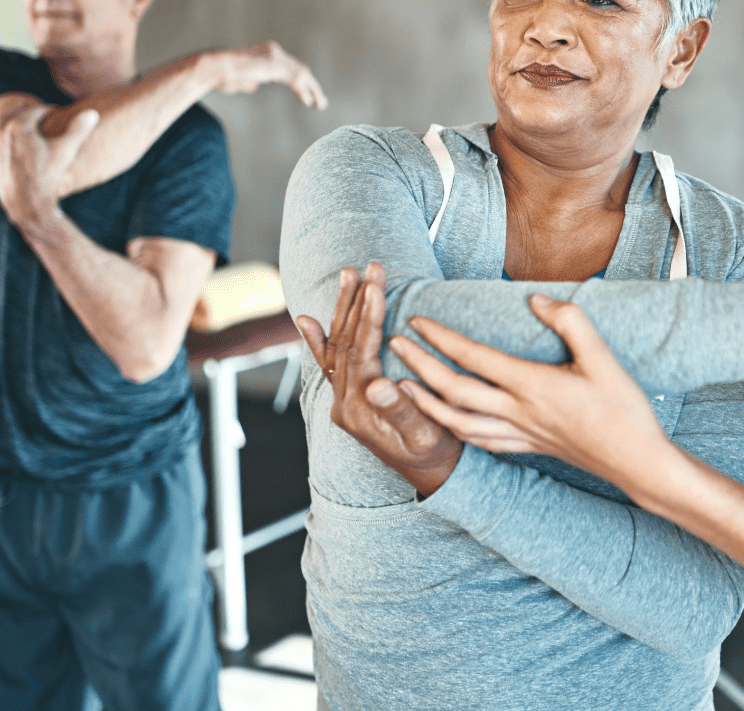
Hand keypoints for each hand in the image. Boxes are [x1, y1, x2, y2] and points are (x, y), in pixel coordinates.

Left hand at [0, 103, 98, 228]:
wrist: (26, 201)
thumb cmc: (47, 175)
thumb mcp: (66, 151)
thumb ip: (78, 129)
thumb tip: (92, 112)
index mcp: (21, 125)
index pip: (37, 110)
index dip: (50, 109)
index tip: (59, 111)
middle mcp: (5, 131)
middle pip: (18, 112)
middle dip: (31, 110)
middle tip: (44, 112)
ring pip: (3, 122)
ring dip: (13, 116)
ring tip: (22, 115)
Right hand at [211, 40, 327, 108]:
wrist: (214, 68)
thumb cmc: (220, 75)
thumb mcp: (238, 79)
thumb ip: (249, 80)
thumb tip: (254, 85)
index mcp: (264, 52)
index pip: (288, 66)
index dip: (299, 81)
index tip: (306, 94)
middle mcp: (272, 51)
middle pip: (298, 68)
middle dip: (310, 85)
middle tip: (319, 100)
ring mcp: (275, 57)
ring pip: (301, 74)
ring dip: (313, 90)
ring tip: (320, 105)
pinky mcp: (276, 65)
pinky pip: (297, 79)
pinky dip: (305, 91)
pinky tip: (310, 102)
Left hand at [294, 263, 460, 495]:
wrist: (431, 475)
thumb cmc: (435, 453)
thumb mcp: (425, 433)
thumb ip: (399, 410)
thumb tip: (377, 384)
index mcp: (362, 410)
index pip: (362, 354)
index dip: (369, 318)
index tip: (376, 286)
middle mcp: (345, 405)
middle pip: (346, 344)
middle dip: (358, 303)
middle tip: (370, 267)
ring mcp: (343, 402)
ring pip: (338, 348)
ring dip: (343, 309)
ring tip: (349, 275)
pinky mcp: (348, 400)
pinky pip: (329, 366)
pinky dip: (318, 341)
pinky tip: (307, 320)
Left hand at [387, 294, 673, 484]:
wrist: (638, 462)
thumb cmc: (624, 409)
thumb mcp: (603, 357)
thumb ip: (570, 321)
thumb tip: (535, 300)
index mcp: (532, 386)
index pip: (473, 358)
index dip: (441, 338)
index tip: (417, 320)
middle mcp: (518, 413)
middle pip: (453, 391)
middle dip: (419, 367)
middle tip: (393, 346)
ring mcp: (520, 434)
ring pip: (458, 423)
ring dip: (425, 404)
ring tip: (404, 386)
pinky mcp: (528, 447)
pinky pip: (479, 441)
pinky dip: (454, 429)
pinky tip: (447, 421)